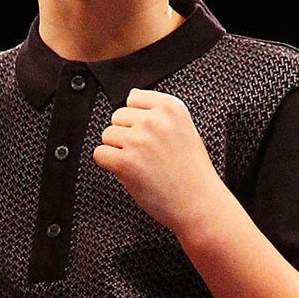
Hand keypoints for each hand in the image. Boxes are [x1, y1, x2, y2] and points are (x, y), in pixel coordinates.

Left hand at [92, 88, 229, 233]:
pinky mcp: (126, 162)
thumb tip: (131, 95)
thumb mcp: (185, 129)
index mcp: (171, 108)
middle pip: (118, 116)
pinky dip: (109, 164)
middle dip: (126, 134)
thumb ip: (159, 112)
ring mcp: (139, 140)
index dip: (137, 120)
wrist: (198, 203)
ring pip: (107, 135)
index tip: (149, 136)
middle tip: (147, 155)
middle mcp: (155, 120)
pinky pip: (100, 154)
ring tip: (140, 164)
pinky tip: (129, 172)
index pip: (134, 98)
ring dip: (118, 150)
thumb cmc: (192, 171)